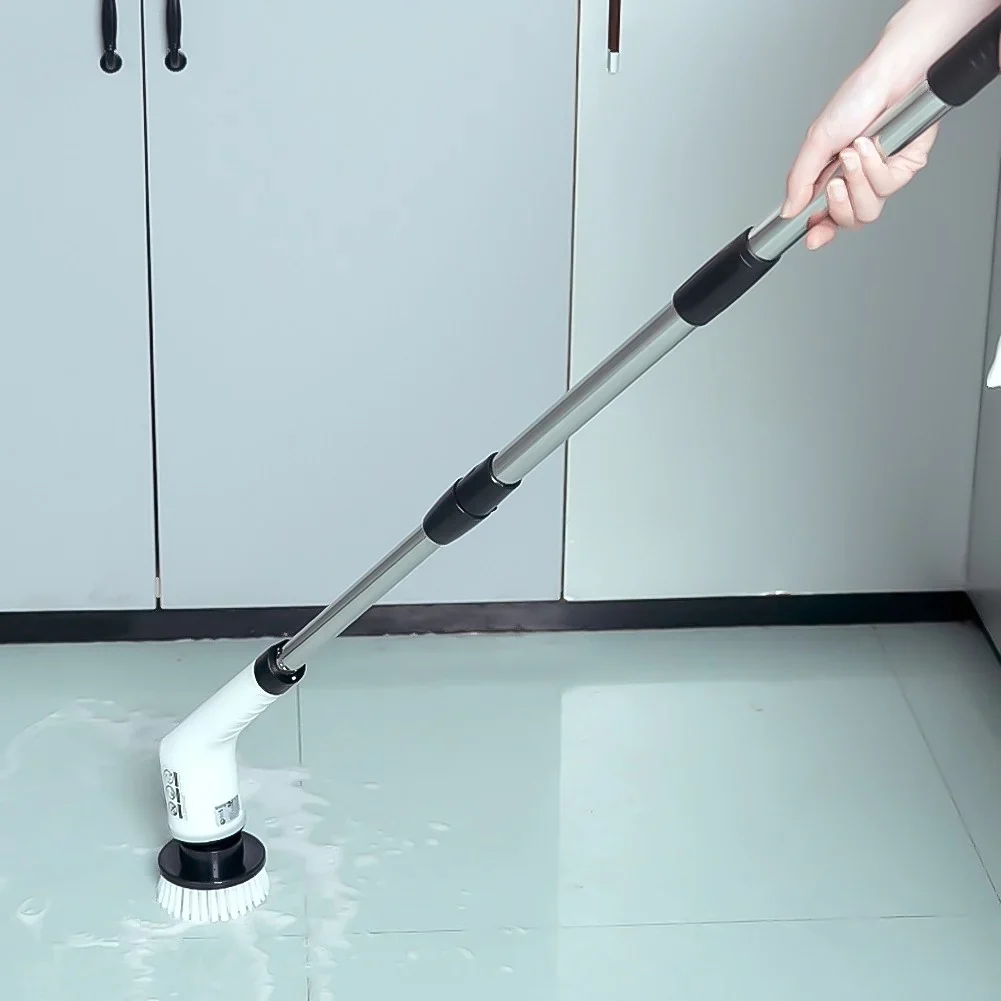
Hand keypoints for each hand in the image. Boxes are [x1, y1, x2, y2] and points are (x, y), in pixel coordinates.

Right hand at [780, 53, 937, 249]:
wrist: (894, 76)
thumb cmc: (858, 96)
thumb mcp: (817, 141)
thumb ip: (799, 180)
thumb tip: (788, 210)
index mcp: (831, 176)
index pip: (825, 217)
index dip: (819, 232)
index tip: (812, 237)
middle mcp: (856, 180)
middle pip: (848, 221)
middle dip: (839, 204)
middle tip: (834, 183)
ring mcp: (881, 176)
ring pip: (869, 210)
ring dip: (858, 181)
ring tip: (853, 154)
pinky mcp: (905, 167)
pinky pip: (889, 187)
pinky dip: (876, 167)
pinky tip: (873, 146)